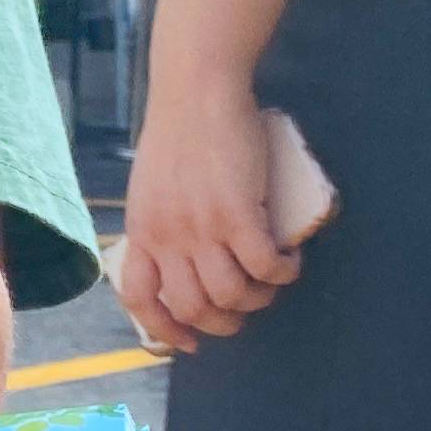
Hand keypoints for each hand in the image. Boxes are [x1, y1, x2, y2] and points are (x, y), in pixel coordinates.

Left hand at [117, 76, 296, 351]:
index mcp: (141, 231)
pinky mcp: (236, 212)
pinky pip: (264, 266)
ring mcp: (200, 227)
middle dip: (225, 322)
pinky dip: (283, 272)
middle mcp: (166, 236)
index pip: (139, 299)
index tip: (189, 342)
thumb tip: (182, 254)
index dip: (165, 329)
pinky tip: (291, 260)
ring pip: (232, 295)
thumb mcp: (151, 186)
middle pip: (194, 307)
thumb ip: (161, 221)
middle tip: (247, 307)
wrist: (196, 89)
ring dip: (259, 298)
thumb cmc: (178, 132)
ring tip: (273, 278)